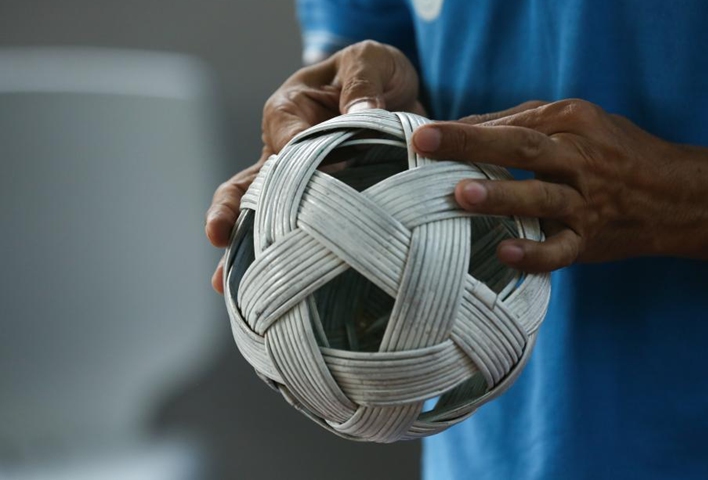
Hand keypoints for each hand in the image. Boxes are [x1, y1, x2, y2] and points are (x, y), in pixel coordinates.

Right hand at [206, 41, 424, 292]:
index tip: (321, 179)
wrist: (395, 94)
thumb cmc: (374, 73)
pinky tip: (273, 289)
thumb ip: (363, 86)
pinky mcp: (320, 203)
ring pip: (261, 215)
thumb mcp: (369, 62)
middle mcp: (282, 150)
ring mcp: (297, 182)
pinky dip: (286, 257)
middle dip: (230, 210)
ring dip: (245, 246)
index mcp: (289, 110)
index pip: (285, 140)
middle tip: (217, 236)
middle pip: (247, 183)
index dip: (297, 162)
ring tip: (227, 282)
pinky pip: (297, 230)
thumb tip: (365, 114)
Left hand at [411, 99, 675, 271]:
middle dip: (473, 145)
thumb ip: (521, 120)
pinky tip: (503, 253)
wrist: (674, 198)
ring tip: (462, 194)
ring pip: (542, 198)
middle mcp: (579, 160)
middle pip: (523, 148)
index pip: (514, 122)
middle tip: (427, 144)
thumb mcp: (576, 123)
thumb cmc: (613, 153)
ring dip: (502, 197)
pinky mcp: (588, 241)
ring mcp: (585, 203)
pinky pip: (560, 250)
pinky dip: (533, 255)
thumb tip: (461, 125)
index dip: (467, 128)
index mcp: (572, 125)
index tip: (422, 132)